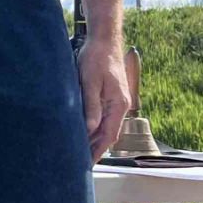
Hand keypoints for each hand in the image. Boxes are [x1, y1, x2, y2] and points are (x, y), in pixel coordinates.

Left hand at [78, 36, 130, 162]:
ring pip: (107, 126)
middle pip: (109, 134)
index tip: (88, 162)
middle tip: (81, 162)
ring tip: (81, 152)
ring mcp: (117, 101)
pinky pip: (104, 117)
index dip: (98, 150)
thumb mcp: (90, 82)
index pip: (109, 135)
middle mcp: (121, 106)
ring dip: (95, 139)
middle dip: (96, 148)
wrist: (104, 40)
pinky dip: (96, 127)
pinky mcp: (111, 96)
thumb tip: (90, 128)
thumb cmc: (96, 58)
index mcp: (119, 105)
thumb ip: (91, 106)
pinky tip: (85, 131)